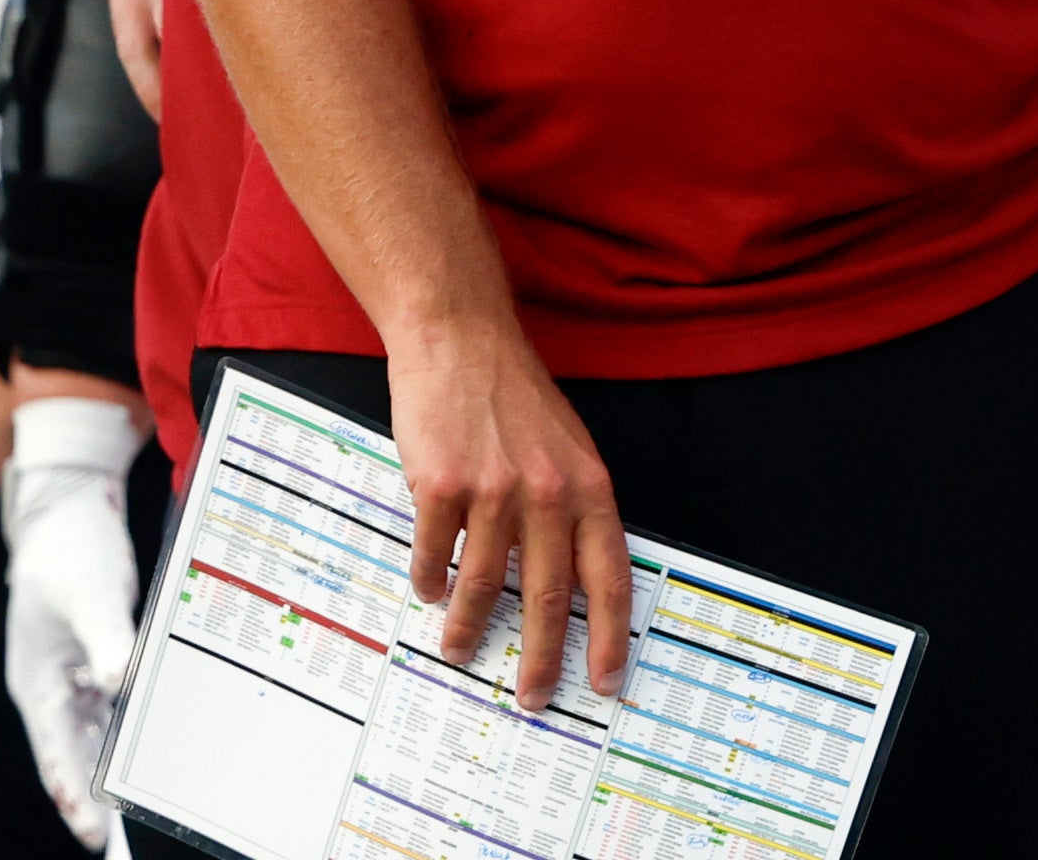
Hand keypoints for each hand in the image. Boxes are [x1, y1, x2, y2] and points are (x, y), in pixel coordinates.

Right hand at [4, 395, 147, 849]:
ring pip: (96, 741)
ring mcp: (73, 679)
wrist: (67, 508)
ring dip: (114, 777)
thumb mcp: (93, 591)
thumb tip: (118, 682)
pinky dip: (127, 738)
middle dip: (97, 803)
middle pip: (76, 758)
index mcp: (37, 681)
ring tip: (139, 818)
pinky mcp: (96, 664)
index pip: (56, 753)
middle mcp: (52, 689)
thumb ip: (108, 637)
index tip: (93, 835)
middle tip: (119, 846)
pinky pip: (113, 713)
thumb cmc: (70, 548)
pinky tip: (152, 762)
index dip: (75, 796)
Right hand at [388, 313, 630, 712]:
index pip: (609, 577)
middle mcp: (547, 493)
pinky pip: (434, 555)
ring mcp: (493, 489)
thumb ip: (573, 511)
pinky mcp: (441, 485)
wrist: (461, 339)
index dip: (610, 636)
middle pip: (547, 598)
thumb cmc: (514, 396)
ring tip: (461, 649)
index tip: (606, 680)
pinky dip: (429, 581)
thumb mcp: (567, 449)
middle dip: (540, 659)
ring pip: (481, 586)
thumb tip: (569, 588)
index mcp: (588, 487)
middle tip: (532, 697)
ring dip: (469, 628)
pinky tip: (428, 590)